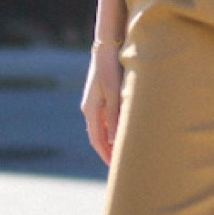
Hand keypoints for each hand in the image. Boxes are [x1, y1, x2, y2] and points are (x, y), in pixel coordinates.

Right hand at [81, 44, 123, 164]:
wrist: (107, 46)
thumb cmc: (111, 68)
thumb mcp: (115, 94)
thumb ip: (114, 117)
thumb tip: (113, 140)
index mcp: (91, 110)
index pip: (96, 140)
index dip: (106, 155)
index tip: (115, 168)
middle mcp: (90, 108)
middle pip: (98, 136)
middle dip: (108, 151)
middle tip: (121, 164)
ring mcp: (94, 102)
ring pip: (102, 127)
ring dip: (111, 140)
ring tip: (124, 151)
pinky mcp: (100, 96)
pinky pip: (105, 118)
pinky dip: (112, 128)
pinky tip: (124, 132)